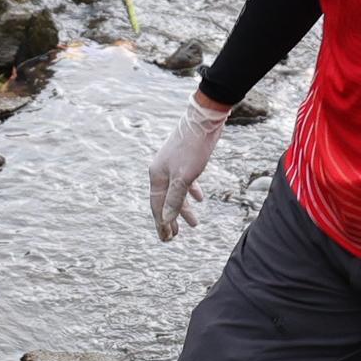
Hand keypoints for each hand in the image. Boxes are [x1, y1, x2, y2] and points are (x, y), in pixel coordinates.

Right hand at [149, 94, 230, 240]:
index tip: (167, 239)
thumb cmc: (193, 148)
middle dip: (171, 219)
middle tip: (176, 237)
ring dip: (183, 208)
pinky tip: (199, 199)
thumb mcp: (184, 177)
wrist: (204, 120)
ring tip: (193, 223)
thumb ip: (175, 199)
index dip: (162, 224)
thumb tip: (166, 219)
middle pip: (165, 201)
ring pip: (176, 192)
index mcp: (157, 176)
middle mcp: (161, 171)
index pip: (157, 206)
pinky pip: (185, 182)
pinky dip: (190, 192)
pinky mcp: (184, 161)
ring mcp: (172, 165)